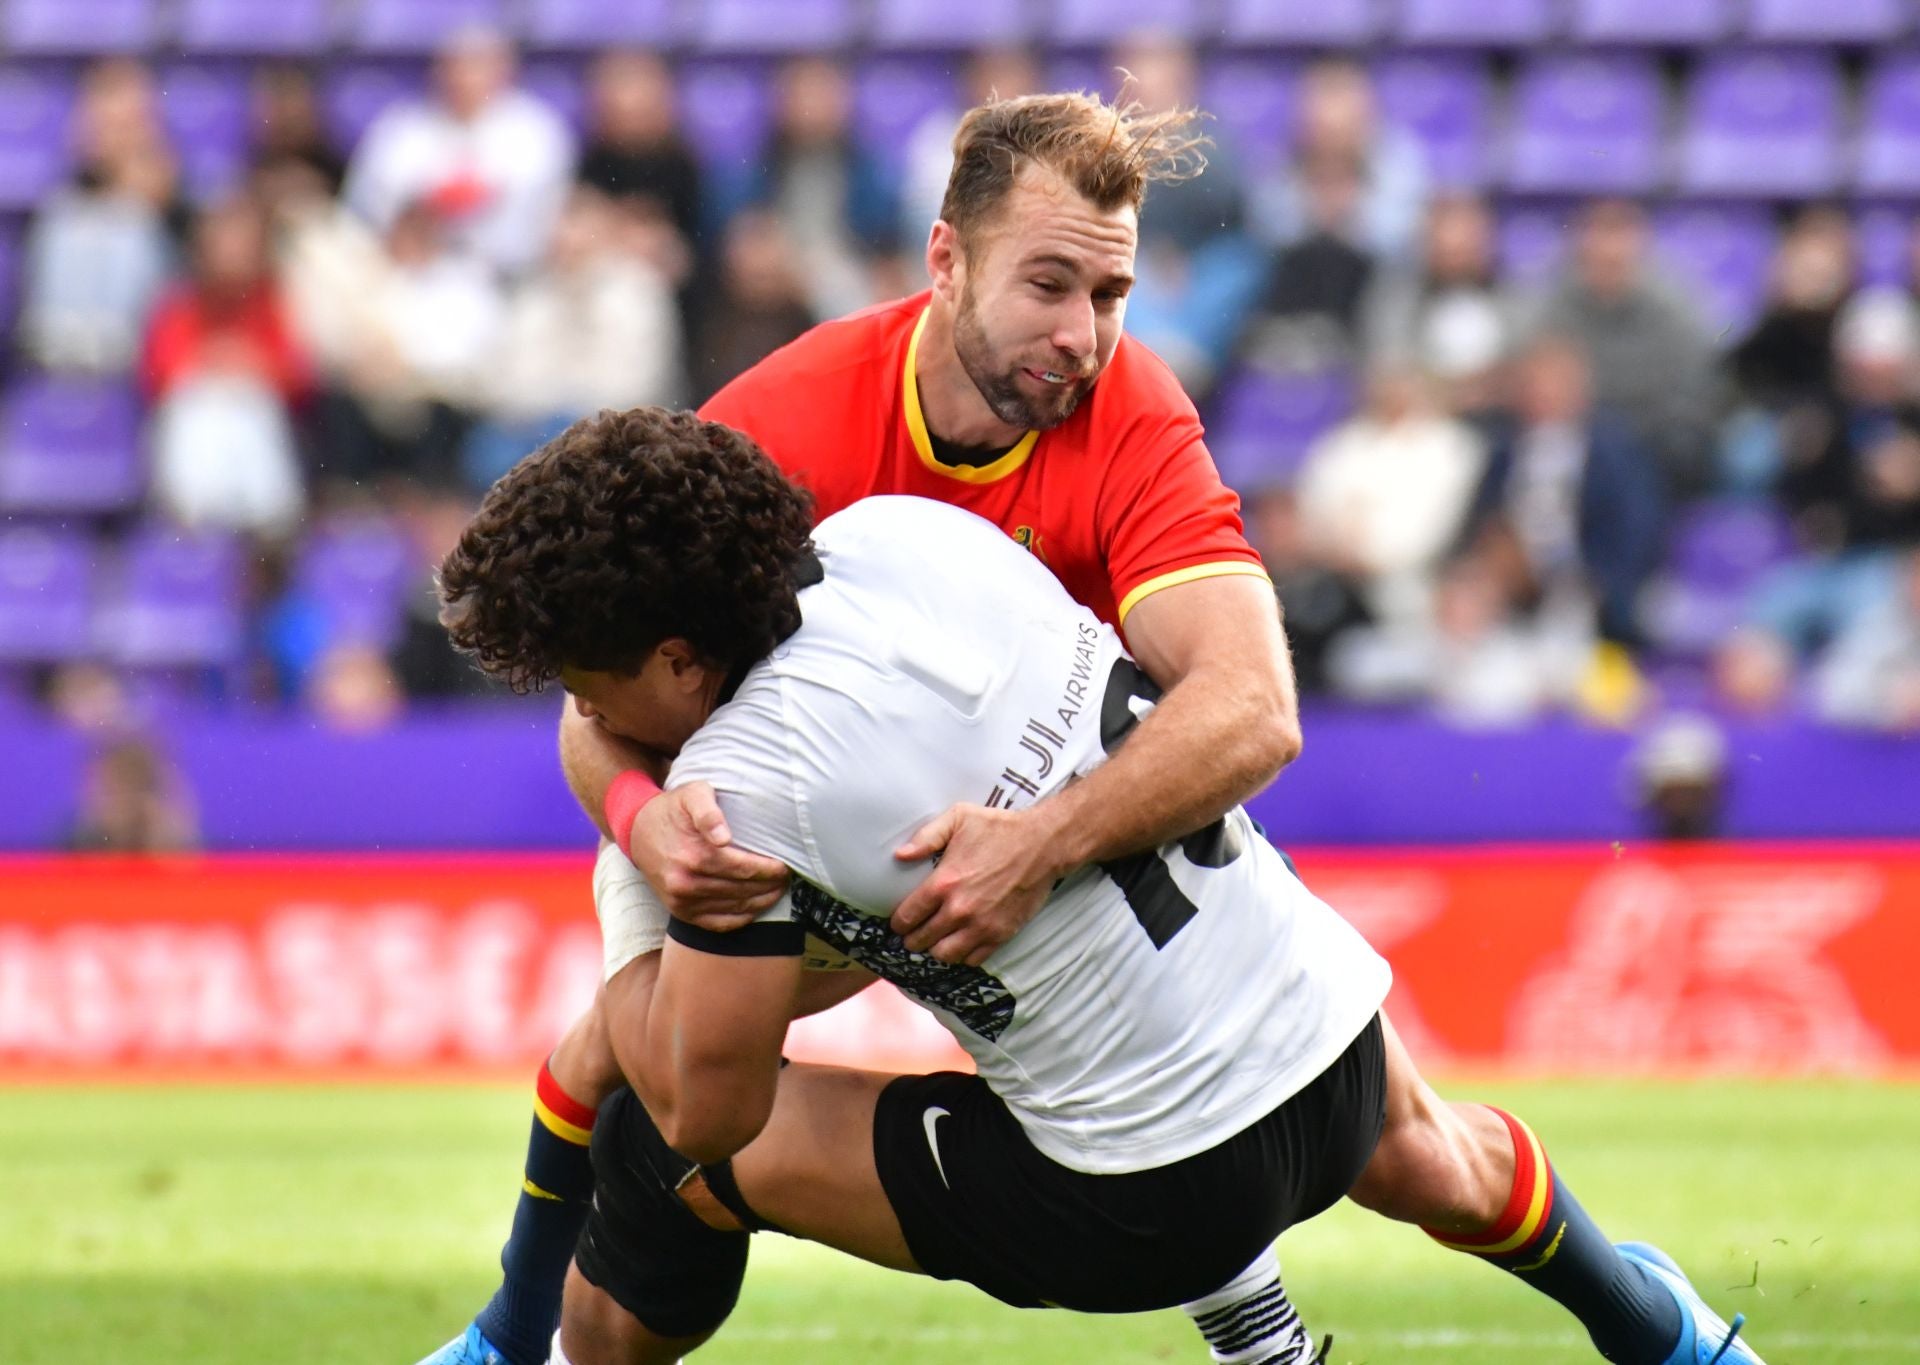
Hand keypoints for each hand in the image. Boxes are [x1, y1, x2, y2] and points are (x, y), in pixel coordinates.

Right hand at [626, 781, 788, 930]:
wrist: (638, 831)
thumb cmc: (673, 809)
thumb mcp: (692, 795)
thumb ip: (709, 812)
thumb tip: (724, 837)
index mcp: (694, 856)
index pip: (744, 869)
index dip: (769, 870)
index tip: (785, 865)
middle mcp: (686, 883)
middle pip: (742, 891)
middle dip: (770, 886)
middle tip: (786, 878)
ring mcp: (682, 902)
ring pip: (734, 909)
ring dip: (761, 902)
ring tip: (777, 891)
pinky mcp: (680, 912)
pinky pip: (717, 924)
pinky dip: (740, 919)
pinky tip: (755, 908)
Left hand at [889, 803, 1064, 965]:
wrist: (1043, 845)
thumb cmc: (999, 829)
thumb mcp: (958, 818)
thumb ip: (926, 837)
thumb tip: (899, 855)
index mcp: (944, 883)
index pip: (907, 917)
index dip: (898, 922)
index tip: (899, 921)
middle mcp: (960, 910)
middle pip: (922, 940)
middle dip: (912, 939)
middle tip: (913, 934)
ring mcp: (981, 926)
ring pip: (945, 955)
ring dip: (936, 950)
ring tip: (935, 940)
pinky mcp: (1001, 935)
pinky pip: (973, 959)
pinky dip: (963, 955)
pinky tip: (960, 943)